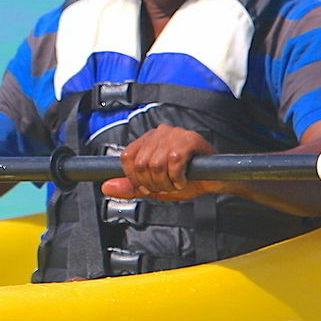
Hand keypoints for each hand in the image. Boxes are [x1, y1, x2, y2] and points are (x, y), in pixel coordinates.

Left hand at [101, 125, 222, 201]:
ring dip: (166, 182)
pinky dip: (178, 177)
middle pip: (141, 164)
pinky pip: (174, 161)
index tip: (148, 186)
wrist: (214, 180)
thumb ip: (130, 187)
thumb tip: (106, 187)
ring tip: (176, 183)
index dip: (135, 178)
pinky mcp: (191, 139)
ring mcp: (175, 134)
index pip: (127, 158)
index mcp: (147, 140)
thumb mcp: (153, 187)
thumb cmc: (186, 180)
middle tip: (167, 187)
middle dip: (153, 184)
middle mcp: (159, 132)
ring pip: (156, 164)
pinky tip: (184, 180)